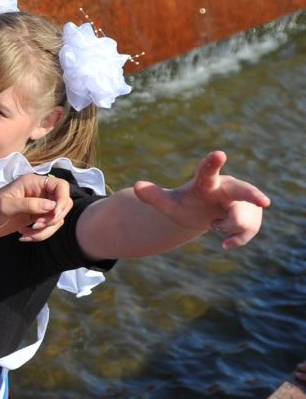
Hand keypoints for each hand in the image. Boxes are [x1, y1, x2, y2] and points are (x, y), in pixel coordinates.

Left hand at [0, 172, 72, 241]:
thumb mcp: (5, 206)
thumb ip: (28, 204)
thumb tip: (51, 206)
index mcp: (33, 183)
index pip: (61, 186)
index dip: (63, 200)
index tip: (54, 214)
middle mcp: (39, 193)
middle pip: (64, 204)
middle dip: (54, 219)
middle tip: (37, 225)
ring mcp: (39, 207)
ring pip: (57, 219)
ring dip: (45, 230)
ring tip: (26, 233)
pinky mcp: (36, 219)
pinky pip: (48, 228)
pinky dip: (39, 235)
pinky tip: (23, 235)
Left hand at [133, 150, 269, 249]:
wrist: (204, 214)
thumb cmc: (187, 204)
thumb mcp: (170, 203)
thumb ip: (154, 196)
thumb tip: (135, 186)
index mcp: (207, 182)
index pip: (208, 171)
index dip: (212, 163)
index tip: (219, 154)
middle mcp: (229, 188)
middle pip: (242, 191)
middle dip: (252, 195)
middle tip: (264, 201)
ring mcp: (243, 202)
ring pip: (241, 220)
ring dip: (227, 227)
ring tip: (214, 223)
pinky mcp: (252, 217)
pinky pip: (247, 232)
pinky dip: (236, 240)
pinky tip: (225, 244)